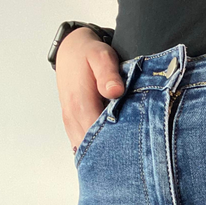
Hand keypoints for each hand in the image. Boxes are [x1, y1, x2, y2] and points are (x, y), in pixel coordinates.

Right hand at [55, 27, 124, 152]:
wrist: (70, 50)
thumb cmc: (89, 54)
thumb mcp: (101, 56)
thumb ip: (108, 74)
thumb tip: (115, 91)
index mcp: (80, 104)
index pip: (98, 137)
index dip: (117, 144)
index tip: (135, 147)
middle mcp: (72, 117)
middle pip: (93, 148)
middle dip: (113, 152)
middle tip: (135, 154)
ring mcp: (71, 123)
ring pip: (87, 149)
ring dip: (105, 151)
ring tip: (126, 151)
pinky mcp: (72, 125)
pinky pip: (83, 145)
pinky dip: (97, 148)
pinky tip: (113, 146)